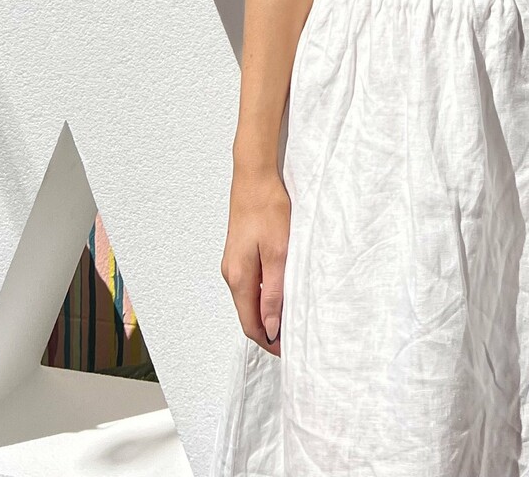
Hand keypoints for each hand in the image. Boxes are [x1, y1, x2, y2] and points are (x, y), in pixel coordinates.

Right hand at [223, 167, 290, 355]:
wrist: (254, 176)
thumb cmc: (268, 209)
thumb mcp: (278, 254)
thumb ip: (274, 293)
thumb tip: (271, 328)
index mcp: (238, 279)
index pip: (251, 326)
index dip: (271, 343)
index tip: (291, 351)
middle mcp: (231, 275)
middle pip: (249, 315)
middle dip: (270, 330)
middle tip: (297, 336)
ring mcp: (233, 264)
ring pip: (250, 300)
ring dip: (269, 312)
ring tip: (294, 316)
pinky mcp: (239, 253)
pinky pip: (251, 284)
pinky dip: (265, 295)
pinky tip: (283, 291)